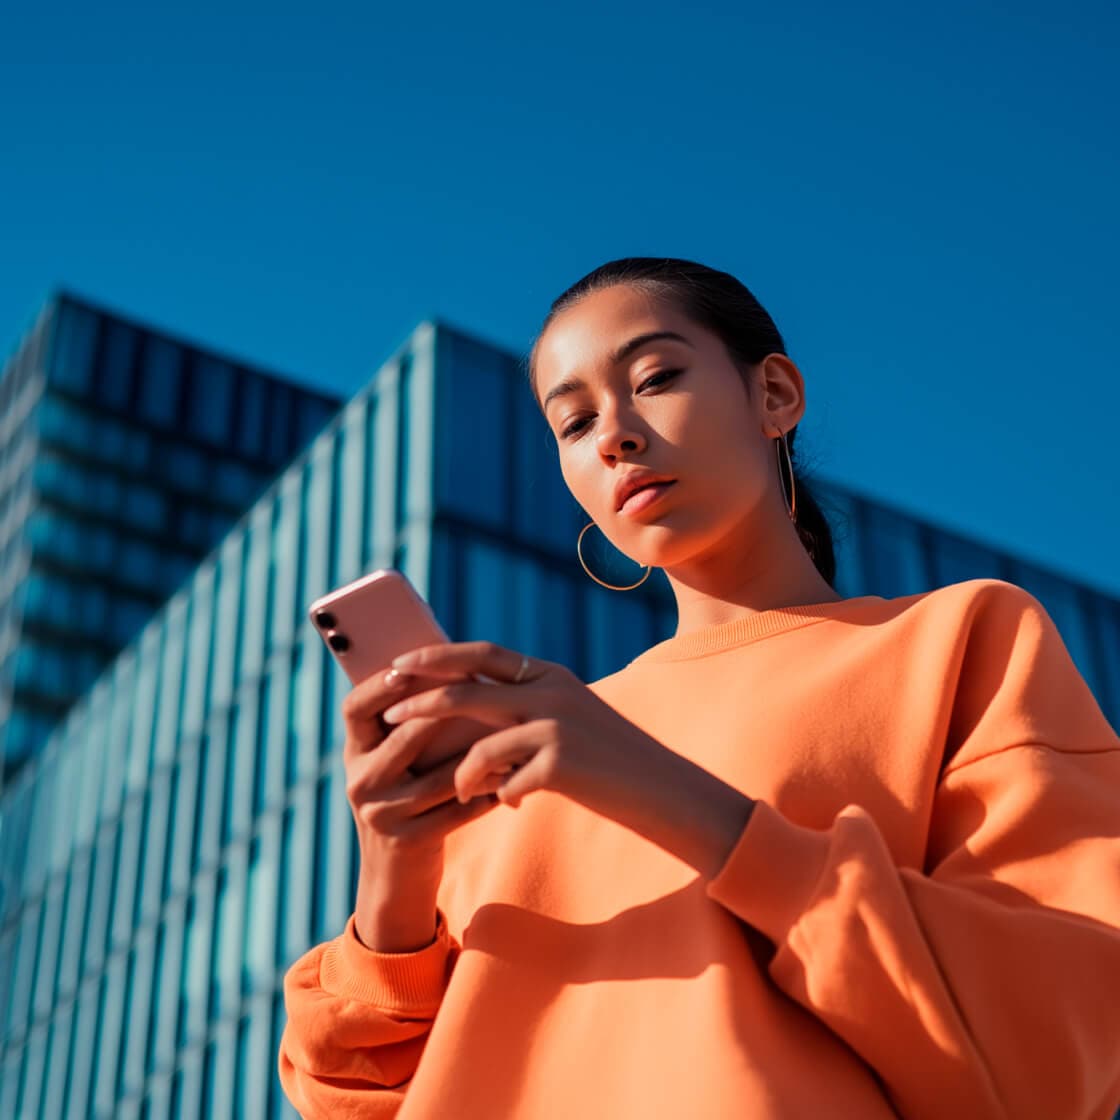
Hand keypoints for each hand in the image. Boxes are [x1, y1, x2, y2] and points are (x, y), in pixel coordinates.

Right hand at [341, 663, 505, 949]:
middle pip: (404, 737)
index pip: (354, 707)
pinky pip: (457, 809)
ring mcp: (382, 814)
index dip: (379, 684)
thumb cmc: (407, 796)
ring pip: (439, 775)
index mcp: (356, 751)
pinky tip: (513, 779)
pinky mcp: (409, 841)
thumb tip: (454, 660)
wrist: (396, 874)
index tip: (409, 665)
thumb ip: (411, 721)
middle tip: (482, 688)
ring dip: (480, 754)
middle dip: (446, 712)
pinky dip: (487, 791)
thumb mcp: (395, 761)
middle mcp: (360, 781)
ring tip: (513, 733)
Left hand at [382, 641, 756, 876]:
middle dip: (423, 695)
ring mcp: (557, 723)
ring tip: (450, 788)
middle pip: (469, 686)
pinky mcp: (561, 761)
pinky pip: (503, 780)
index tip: (401, 663)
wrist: (665, 791)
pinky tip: (513, 805)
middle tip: (388, 706)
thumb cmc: (612, 762)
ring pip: (481, 739)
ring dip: (458, 767)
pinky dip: (499, 795)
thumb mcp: (572, 724)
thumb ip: (527, 717)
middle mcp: (551, 689)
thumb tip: (476, 739)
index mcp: (550, 674)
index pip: (483, 654)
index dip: (439, 656)